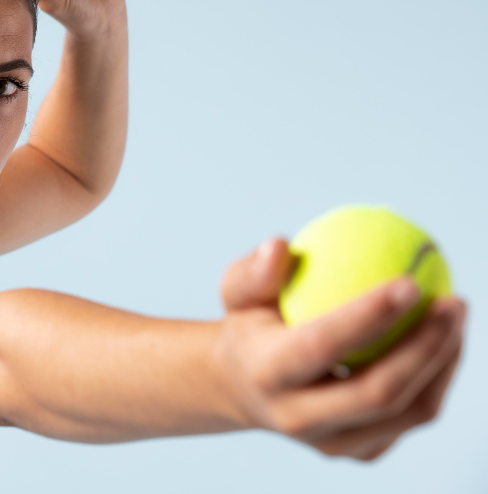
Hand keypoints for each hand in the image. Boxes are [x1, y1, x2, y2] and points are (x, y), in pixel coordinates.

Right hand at [214, 238, 466, 459]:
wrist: (245, 387)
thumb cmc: (249, 325)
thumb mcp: (238, 291)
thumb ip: (253, 271)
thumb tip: (280, 244)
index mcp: (267, 374)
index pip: (322, 346)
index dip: (368, 317)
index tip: (408, 281)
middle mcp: (298, 418)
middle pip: (377, 391)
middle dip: (425, 347)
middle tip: (452, 301)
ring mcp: (333, 443)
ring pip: (407, 411)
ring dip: (443, 361)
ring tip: (456, 312)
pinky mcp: (361, 451)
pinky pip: (413, 417)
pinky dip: (438, 377)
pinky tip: (447, 338)